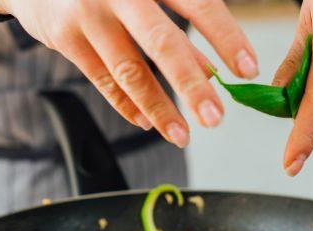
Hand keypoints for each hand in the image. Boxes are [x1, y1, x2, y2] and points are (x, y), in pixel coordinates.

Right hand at [0, 0, 257, 147]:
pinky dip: (128, 105)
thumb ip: (175, 23)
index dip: (226, 37)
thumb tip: (210, 70)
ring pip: (130, 71)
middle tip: (215, 118)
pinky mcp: (65, 38)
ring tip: (182, 136)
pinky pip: (103, 81)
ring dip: (160, 108)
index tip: (248, 69)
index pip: (199, 3)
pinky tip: (147, 121)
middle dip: (192, 86)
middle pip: (163, 43)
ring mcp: (88, 15)